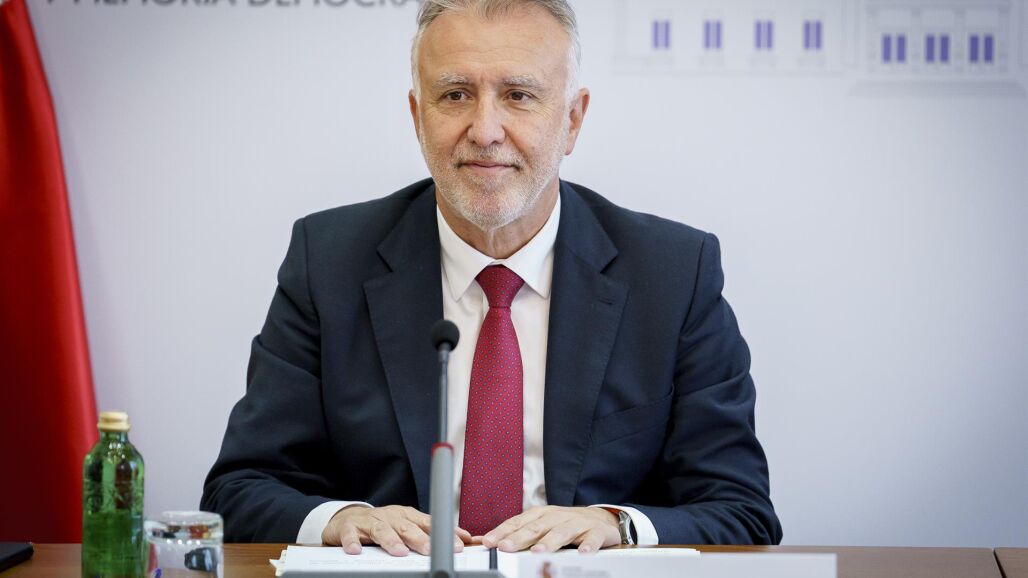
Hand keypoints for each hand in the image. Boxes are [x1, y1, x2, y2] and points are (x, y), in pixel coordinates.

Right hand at [322, 505, 473, 556]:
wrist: (348, 519)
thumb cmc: (383, 525)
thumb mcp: (407, 525)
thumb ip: (431, 532)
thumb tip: (463, 538)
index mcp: (407, 516)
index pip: (429, 523)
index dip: (444, 533)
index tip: (458, 545)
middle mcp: (391, 516)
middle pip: (407, 527)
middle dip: (421, 539)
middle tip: (431, 550)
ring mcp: (370, 520)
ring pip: (382, 529)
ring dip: (391, 540)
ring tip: (399, 552)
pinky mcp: (349, 526)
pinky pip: (351, 533)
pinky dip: (353, 541)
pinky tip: (356, 551)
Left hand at [480, 506, 620, 553]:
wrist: (601, 519)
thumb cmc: (566, 525)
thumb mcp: (542, 526)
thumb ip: (520, 534)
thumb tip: (490, 542)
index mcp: (541, 515)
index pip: (518, 522)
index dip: (502, 532)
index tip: (489, 542)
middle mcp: (557, 516)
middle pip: (536, 527)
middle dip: (519, 537)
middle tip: (506, 547)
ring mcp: (577, 522)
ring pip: (562, 531)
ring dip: (549, 541)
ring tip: (537, 552)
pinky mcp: (596, 531)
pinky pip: (592, 538)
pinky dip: (588, 545)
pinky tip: (583, 553)